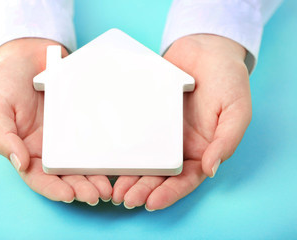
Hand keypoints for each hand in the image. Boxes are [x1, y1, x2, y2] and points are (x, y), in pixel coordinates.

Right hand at [0, 38, 111, 204]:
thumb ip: (4, 137)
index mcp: (27, 149)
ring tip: (107, 187)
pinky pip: (93, 140)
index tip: (69, 195)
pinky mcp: (82, 121)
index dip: (53, 189)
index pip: (39, 177)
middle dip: (80, 188)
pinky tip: (114, 162)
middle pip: (65, 175)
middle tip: (96, 195)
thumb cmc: (7, 82)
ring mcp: (67, 135)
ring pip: (82, 163)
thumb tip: (20, 163)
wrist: (29, 55)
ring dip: (94, 177)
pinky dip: (103, 153)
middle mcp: (49, 147)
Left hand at [112, 34, 251, 210]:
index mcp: (202, 149)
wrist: (206, 48)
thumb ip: (226, 141)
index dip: (170, 193)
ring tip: (114, 189)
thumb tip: (211, 169)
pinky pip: (134, 134)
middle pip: (160, 174)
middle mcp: (179, 145)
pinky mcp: (147, 115)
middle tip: (124, 199)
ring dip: (130, 175)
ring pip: (144, 159)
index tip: (151, 202)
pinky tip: (110, 158)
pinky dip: (123, 148)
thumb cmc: (228, 79)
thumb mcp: (237, 110)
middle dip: (143, 189)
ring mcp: (162, 131)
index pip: (185, 179)